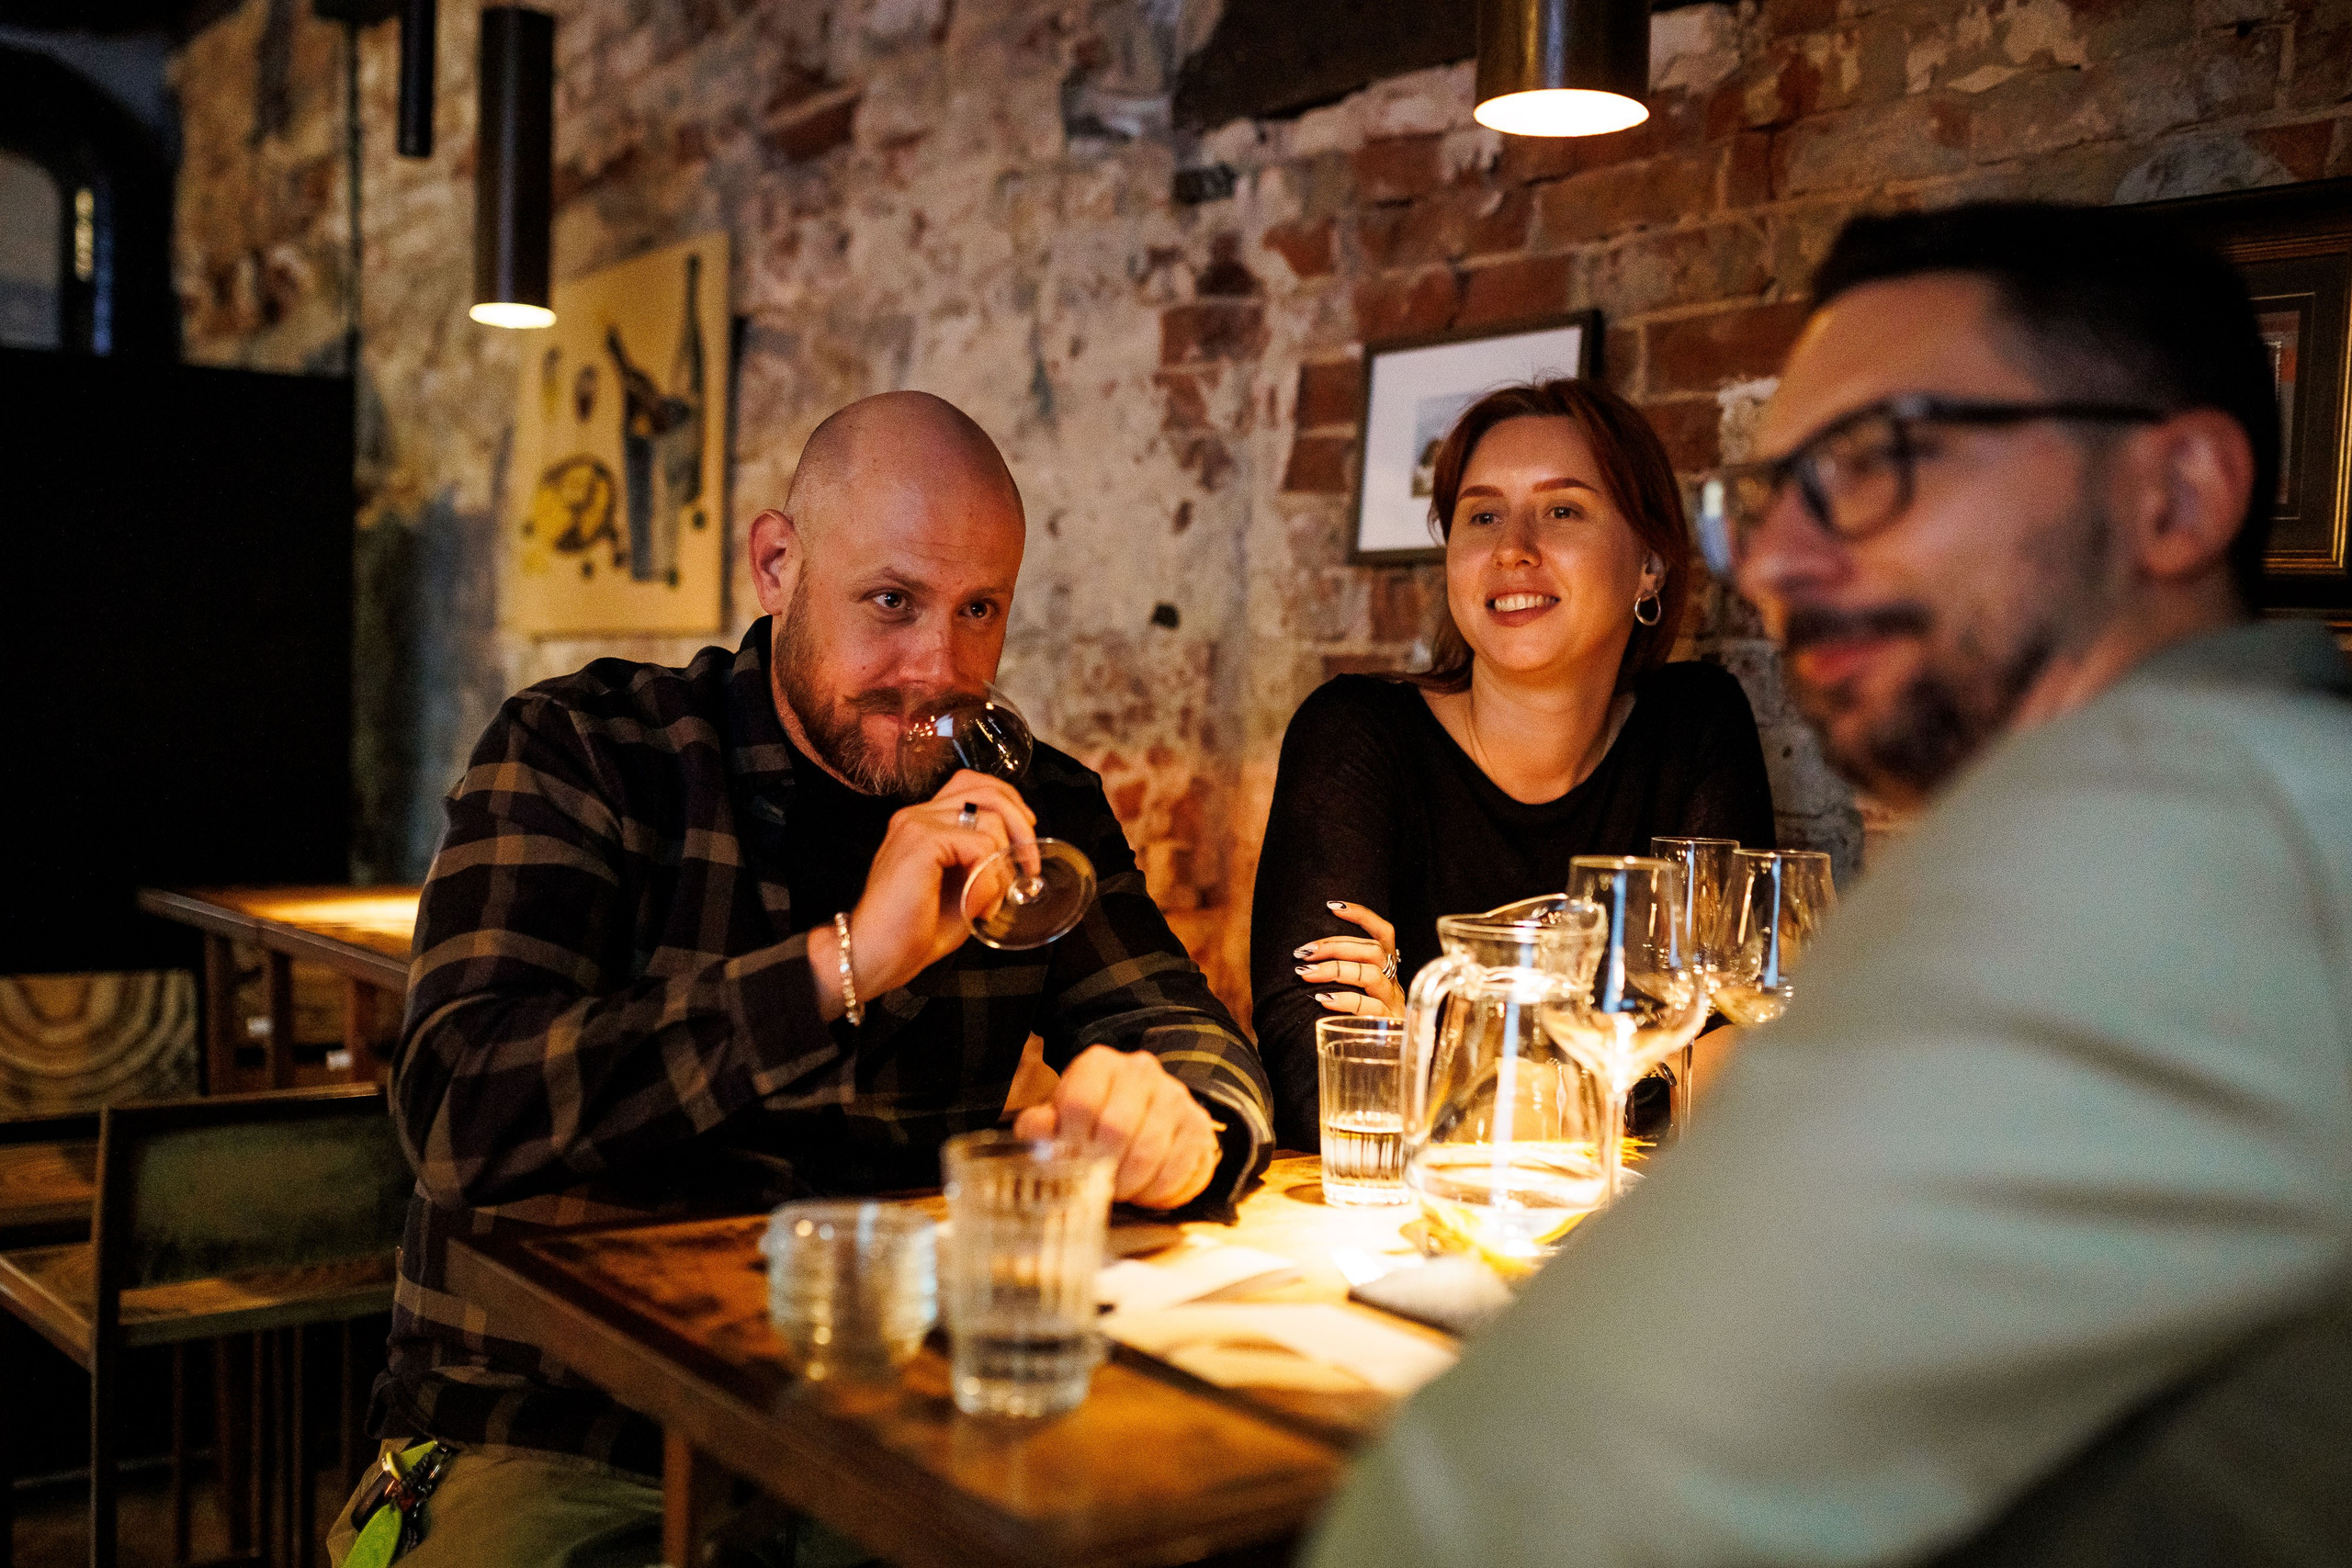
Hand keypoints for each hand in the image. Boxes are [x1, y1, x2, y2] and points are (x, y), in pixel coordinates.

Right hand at [816, 770, 1035, 1010]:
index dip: (1009, 803)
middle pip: (987, 790)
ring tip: (989, 902)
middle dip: (1021, 826)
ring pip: (990, 819)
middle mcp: (918, 814)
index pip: (973, 784)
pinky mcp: (922, 841)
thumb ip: (984, 863)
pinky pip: (980, 846)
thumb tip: (1020, 855)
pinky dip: (988, 879)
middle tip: (1028, 865)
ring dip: (1002, 865)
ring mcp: (917, 824)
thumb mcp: (961, 890)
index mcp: (925, 822)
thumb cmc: (912, 931)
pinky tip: (976, 906)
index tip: (1024, 839)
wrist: (873, 956)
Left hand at [1013, 1045, 1220, 1208]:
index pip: (1080, 1104)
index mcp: (1099, 1064)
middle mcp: (1141, 1071)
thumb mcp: (1060, 1118)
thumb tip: (1037, 1130)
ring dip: (1131, 1184)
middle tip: (1097, 1186)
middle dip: (1102, 1169)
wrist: (1141, 1112)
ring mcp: (1175, 1096)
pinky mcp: (1198, 1124)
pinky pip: (1181, 1167)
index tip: (1070, 1164)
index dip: (1071, 1144)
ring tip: (1120, 1189)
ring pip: (1150, 1151)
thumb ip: (1042, 1125)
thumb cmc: (1093, 1119)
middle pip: (1116, 1129)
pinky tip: (1147, 1191)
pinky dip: (1160, 1191)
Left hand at [1294, 900, 1403, 1020]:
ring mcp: (1394, 1006)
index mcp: (1387, 972)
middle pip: (1372, 951)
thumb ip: (1339, 978)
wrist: (1388, 1068)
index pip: (1384, 933)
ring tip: (1306, 973)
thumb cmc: (1360, 1026)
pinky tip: (1322, 998)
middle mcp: (1394, 985)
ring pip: (1371, 974)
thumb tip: (1300, 960)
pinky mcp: (1389, 1028)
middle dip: (1335, 945)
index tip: (1333, 906)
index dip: (1362, 916)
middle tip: (1304, 952)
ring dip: (1335, 969)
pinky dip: (1344, 1000)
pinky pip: (1369, 1009)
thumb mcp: (1354, 997)